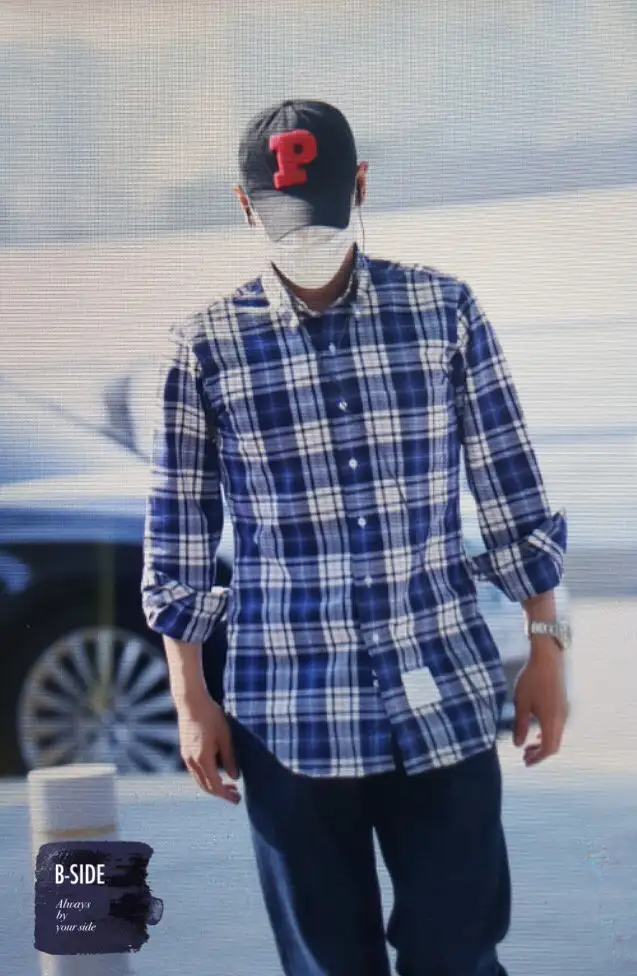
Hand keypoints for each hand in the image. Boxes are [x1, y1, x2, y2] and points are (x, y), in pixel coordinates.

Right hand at [174, 687, 240, 803]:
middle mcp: (191, 761)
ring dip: (213, 785)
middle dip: (220, 793)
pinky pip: (195, 771)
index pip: (215, 786)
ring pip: (199, 779)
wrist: (191, 702)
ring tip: (228, 784)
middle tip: (236, 795)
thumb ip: (230, 758)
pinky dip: (206, 776)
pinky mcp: (184, 751)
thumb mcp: (225, 737)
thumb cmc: (211, 716)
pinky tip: (216, 771)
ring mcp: (186, 757)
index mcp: (203, 759)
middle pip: (205, 786)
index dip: (226, 795)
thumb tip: (235, 777)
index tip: (237, 799)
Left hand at [513, 637, 567, 765]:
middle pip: (554, 745)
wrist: (547, 658)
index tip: (525, 762)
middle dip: (540, 754)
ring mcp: (563, 711)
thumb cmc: (531, 679)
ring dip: (543, 744)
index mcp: (551, 720)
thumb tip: (518, 745)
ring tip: (528, 746)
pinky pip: (557, 727)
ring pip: (556, 736)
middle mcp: (561, 718)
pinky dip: (547, 734)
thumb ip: (520, 725)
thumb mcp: (521, 703)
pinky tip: (536, 731)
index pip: (548, 748)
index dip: (537, 758)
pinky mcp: (562, 705)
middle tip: (525, 757)